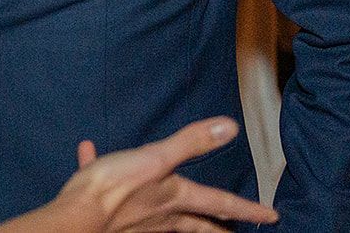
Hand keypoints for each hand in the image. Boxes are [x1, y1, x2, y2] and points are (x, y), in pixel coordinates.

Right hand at [58, 117, 278, 231]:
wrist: (78, 217)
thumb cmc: (116, 188)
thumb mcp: (157, 158)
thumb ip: (192, 142)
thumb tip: (230, 127)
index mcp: (175, 197)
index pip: (220, 203)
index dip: (248, 208)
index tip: (271, 216)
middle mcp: (162, 214)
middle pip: (197, 224)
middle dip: (217, 227)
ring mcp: (137, 221)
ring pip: (162, 218)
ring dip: (172, 214)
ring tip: (179, 211)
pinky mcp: (109, 217)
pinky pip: (110, 196)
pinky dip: (99, 170)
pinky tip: (87, 151)